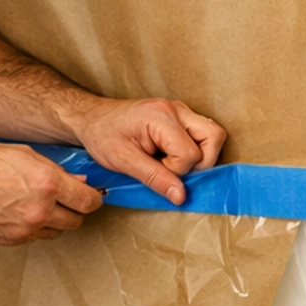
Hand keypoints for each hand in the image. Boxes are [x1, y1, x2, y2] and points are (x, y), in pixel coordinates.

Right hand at [0, 141, 103, 244]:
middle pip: (76, 221)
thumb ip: (56, 171)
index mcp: (47, 184)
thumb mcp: (24, 155)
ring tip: (40, 204)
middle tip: (66, 200)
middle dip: (74, 210)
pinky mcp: (12, 240)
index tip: (91, 196)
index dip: (93, 198)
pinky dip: (35, 227)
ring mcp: (26, 229)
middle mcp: (40, 210)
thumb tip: (76, 183)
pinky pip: (35, 237)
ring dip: (55, 221)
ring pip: (57, 232)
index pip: (88, 201)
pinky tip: (22, 212)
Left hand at [76, 97, 225, 206]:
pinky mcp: (179, 117)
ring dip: (200, 156)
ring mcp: (180, 111)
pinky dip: (193, 150)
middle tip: (171, 169)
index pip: (190, 153)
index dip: (176, 171)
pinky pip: (202, 134)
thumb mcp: (123, 160)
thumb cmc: (102, 135)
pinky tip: (170, 156)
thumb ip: (154, 178)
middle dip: (200, 162)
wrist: (91, 119)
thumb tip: (181, 196)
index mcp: (160, 117)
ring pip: (213, 135)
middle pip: (214, 136)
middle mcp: (176, 110)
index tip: (155, 171)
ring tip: (171, 163)